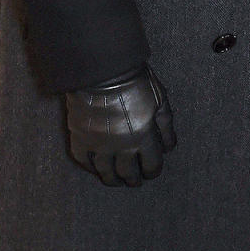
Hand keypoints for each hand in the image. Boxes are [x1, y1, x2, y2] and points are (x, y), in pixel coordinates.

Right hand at [66, 64, 176, 185]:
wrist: (102, 70)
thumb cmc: (135, 80)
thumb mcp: (160, 99)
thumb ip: (166, 125)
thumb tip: (169, 147)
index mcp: (144, 136)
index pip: (151, 165)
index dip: (153, 171)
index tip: (151, 171)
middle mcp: (121, 146)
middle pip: (129, 174)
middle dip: (134, 179)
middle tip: (135, 180)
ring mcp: (99, 146)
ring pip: (107, 174)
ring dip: (114, 180)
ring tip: (118, 180)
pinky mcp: (80, 140)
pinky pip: (85, 163)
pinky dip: (92, 168)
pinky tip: (97, 168)